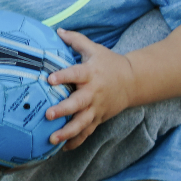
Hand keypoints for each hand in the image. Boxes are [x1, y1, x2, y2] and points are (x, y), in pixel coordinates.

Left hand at [45, 29, 139, 149]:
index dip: (63, 76)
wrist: (132, 81)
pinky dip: (76, 141)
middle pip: (78, 103)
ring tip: (52, 138)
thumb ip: (75, 40)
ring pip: (82, 123)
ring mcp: (96, 108)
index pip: (75, 74)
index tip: (50, 79)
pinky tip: (62, 149)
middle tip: (48, 114)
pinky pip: (87, 132)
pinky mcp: (98, 118)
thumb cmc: (108, 63)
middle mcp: (93, 93)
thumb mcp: (94, 49)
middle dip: (63, 110)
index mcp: (90, 74)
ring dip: (67, 132)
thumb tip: (57, 31)